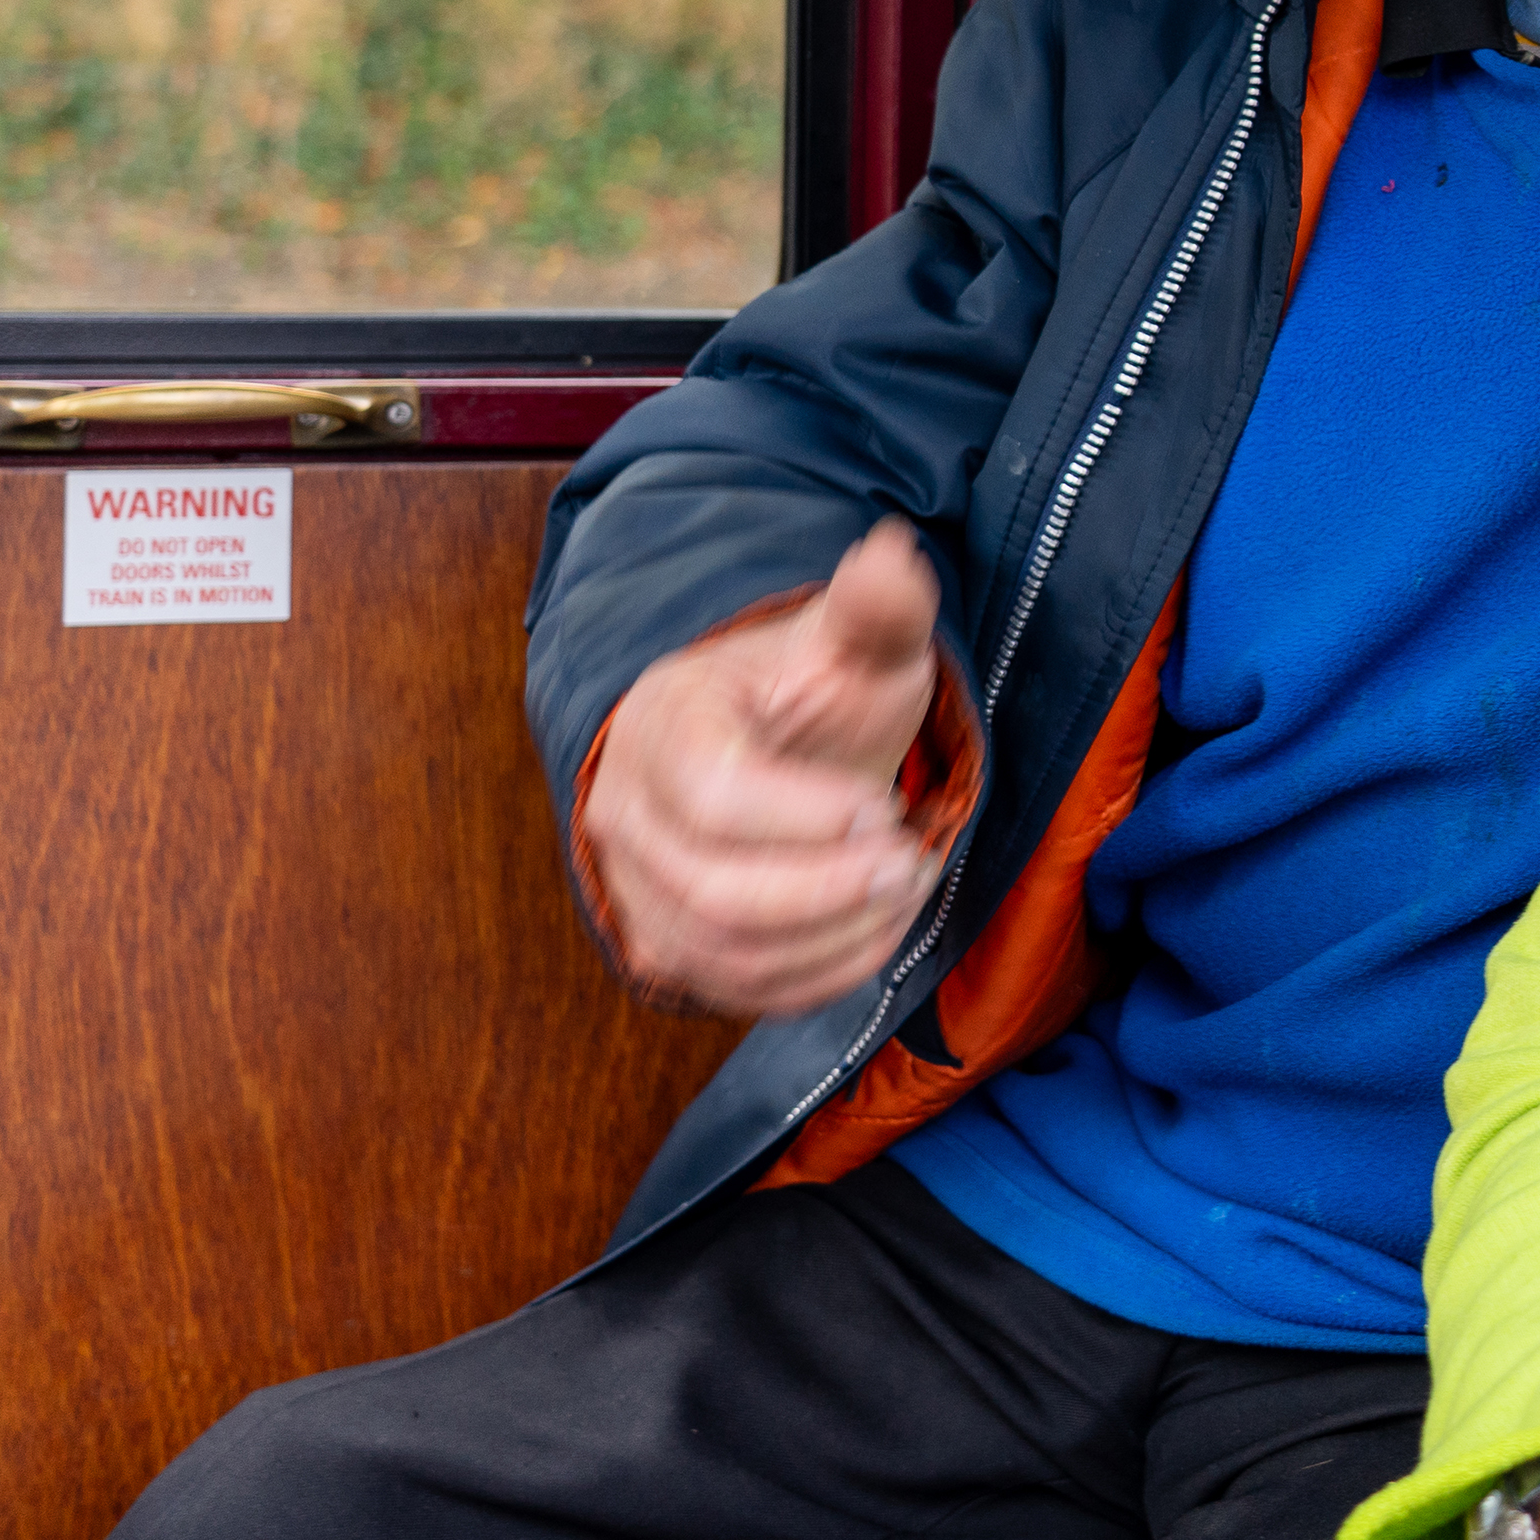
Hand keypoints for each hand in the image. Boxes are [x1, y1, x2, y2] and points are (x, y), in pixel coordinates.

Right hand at [576, 520, 951, 1016]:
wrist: (773, 740)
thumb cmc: (815, 688)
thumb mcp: (854, 641)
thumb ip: (876, 607)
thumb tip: (892, 551)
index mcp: (665, 723)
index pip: (716, 795)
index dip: (810, 818)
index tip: (887, 809)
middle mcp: (626, 809)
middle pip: (715, 891)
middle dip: (832, 890)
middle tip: (912, 863)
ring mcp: (636, 884)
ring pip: (722, 952)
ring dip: (831, 937)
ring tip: (903, 894)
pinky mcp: (666, 943)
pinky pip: (731, 989)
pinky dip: (814, 976)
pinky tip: (874, 934)